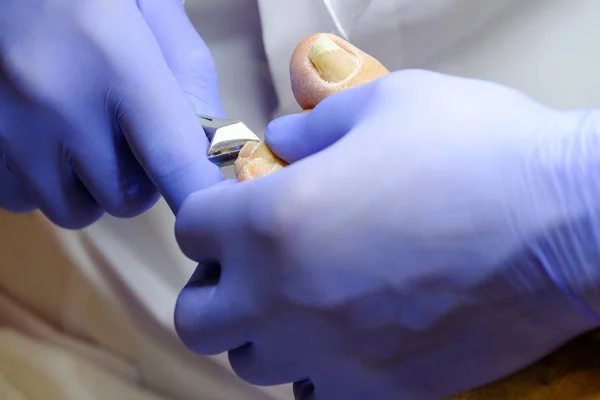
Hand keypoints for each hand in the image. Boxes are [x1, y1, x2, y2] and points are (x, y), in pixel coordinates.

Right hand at [0, 0, 223, 227]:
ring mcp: (8, 125)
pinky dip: (42, 184)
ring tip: (87, 140)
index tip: (209, 205)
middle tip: (135, 141)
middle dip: (141, 182)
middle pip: (124, 199)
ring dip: (91, 188)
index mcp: (117, 62)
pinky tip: (47, 143)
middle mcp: (57, 103)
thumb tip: (209, 144)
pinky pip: (21, 200)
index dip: (199, 195)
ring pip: (72, 209)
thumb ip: (189, 75)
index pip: (174, 161)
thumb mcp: (151, 7)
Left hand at [174, 35, 599, 398]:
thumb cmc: (474, 149)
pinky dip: (315, 368)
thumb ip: (314, 125)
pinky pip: (315, 393)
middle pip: (197, 319)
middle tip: (252, 263)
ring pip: (252, 363)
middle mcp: (282, 299)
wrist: (564, 221)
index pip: (189, 228)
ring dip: (261, 329)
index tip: (235, 206)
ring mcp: (329, 355)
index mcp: (271, 222)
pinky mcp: (380, 392)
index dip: (209, 212)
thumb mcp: (385, 103)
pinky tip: (346, 337)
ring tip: (301, 300)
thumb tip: (282, 140)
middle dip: (214, 287)